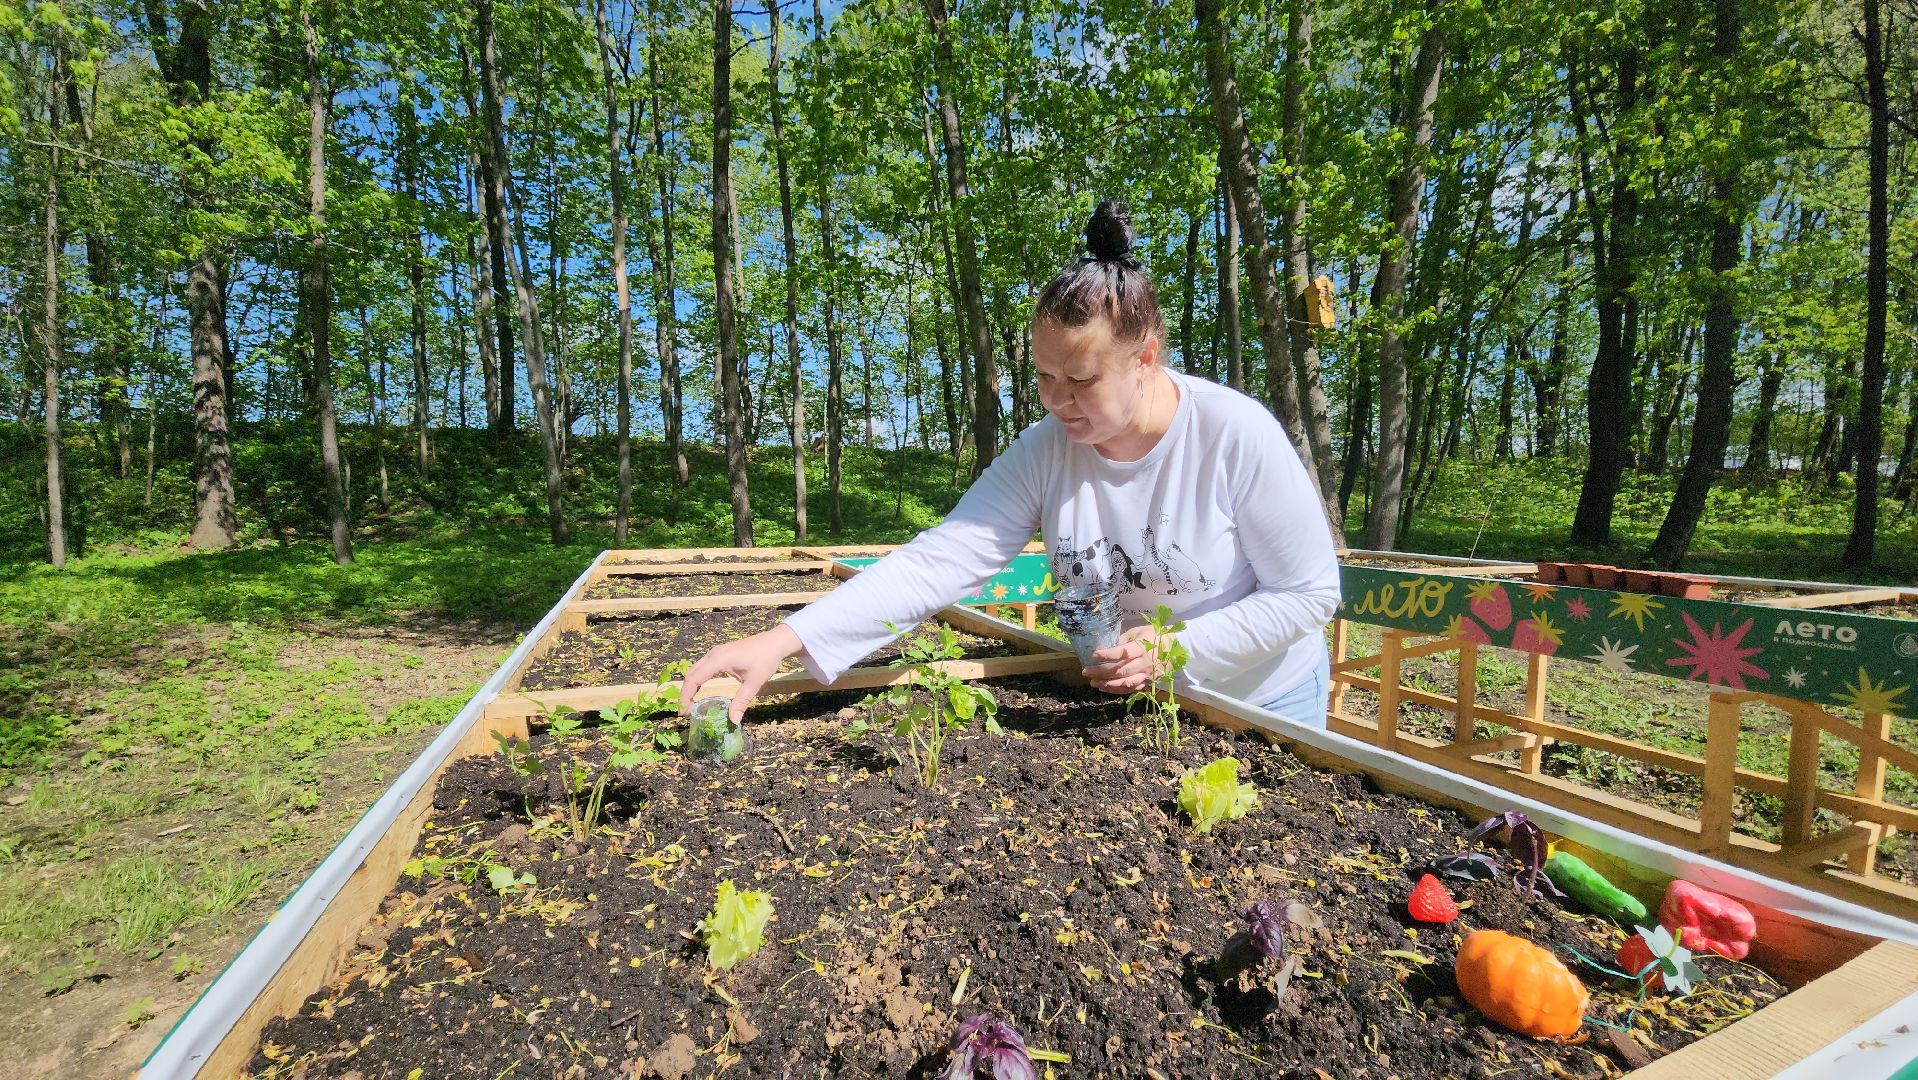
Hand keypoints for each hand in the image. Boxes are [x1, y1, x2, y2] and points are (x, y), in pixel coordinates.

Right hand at [681, 624, 804, 722]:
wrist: (775, 642)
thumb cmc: (765, 659)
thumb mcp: (754, 683)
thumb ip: (741, 701)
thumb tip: (733, 720)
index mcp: (718, 660)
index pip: (694, 679)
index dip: (686, 696)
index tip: (683, 711)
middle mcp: (713, 654)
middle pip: (691, 674)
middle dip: (685, 693)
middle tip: (685, 711)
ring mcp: (716, 652)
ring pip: (695, 669)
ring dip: (690, 686)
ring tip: (690, 704)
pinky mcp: (720, 654)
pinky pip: (702, 667)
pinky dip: (697, 679)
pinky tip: (701, 691)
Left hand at [1084, 625, 1167, 694]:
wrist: (1176, 648)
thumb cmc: (1155, 636)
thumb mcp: (1140, 631)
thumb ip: (1124, 639)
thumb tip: (1107, 645)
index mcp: (1142, 648)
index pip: (1123, 652)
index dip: (1107, 654)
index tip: (1094, 654)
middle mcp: (1143, 663)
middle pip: (1120, 670)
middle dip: (1101, 672)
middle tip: (1086, 671)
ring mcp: (1146, 675)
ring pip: (1125, 683)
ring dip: (1107, 684)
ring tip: (1093, 683)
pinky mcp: (1148, 682)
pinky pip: (1131, 689)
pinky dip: (1117, 690)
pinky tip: (1105, 688)